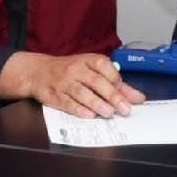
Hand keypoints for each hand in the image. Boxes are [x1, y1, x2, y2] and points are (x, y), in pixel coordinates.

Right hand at [0, 52, 144, 117]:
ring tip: (109, 113)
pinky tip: (90, 115)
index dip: (116, 80)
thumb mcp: (91, 70)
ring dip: (97, 104)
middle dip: (112, 96)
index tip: (125, 93)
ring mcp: (64, 82)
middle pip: (96, 82)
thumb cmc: (70, 71)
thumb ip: (115, 84)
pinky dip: (80, 110)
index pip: (104, 66)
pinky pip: (68, 103)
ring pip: (83, 93)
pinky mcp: (55, 95)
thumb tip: (138, 98)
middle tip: (125, 109)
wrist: (38, 72)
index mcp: (87, 60)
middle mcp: (76, 69)